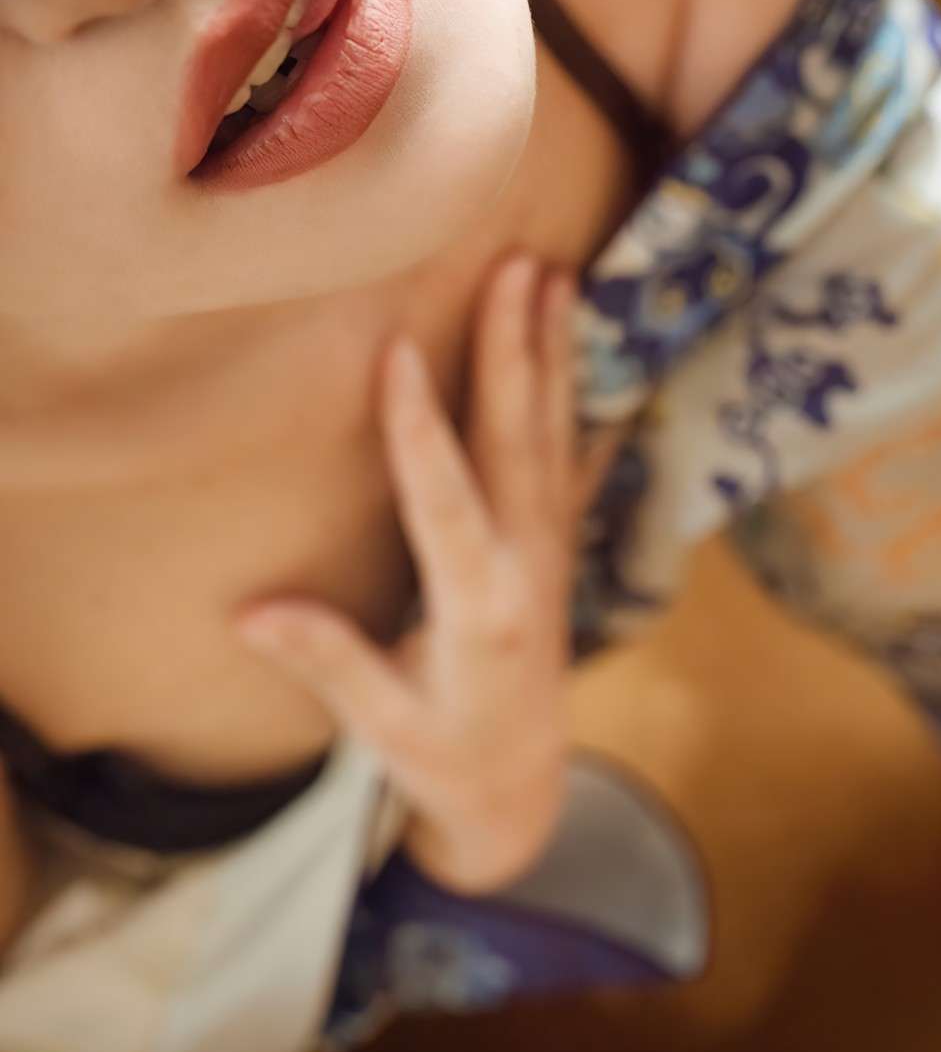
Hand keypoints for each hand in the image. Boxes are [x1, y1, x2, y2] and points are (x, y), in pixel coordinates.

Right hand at [235, 254, 577, 893]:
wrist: (525, 785)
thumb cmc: (448, 759)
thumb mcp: (385, 728)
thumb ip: (329, 664)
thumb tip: (250, 614)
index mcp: (479, 611)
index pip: (444, 504)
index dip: (419, 428)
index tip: (400, 350)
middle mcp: (527, 566)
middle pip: (516, 444)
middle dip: (511, 352)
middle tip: (513, 265)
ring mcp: (551, 552)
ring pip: (552, 436)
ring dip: (552, 354)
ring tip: (551, 275)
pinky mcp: (557, 548)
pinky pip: (570, 457)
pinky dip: (573, 396)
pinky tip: (579, 344)